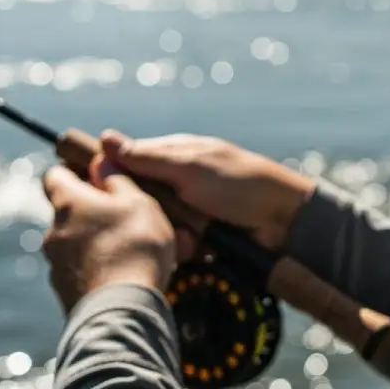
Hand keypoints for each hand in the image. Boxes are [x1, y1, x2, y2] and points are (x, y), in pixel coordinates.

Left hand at [41, 155, 195, 313]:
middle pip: (67, 213)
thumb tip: (100, 162)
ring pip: (74, 244)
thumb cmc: (134, 247)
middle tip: (124, 218)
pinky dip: (96, 269)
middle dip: (91, 212)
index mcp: (68, 203)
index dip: (74, 172)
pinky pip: (80, 272)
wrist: (122, 310)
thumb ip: (118, 180)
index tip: (97, 177)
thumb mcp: (139, 202)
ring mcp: (55, 265)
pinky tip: (123, 277)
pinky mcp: (65, 293)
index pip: (54, 176)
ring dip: (94, 243)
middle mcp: (52, 232)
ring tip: (129, 252)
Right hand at [97, 129, 315, 251]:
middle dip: (148, 214)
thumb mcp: (190, 167)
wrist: (285, 220)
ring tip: (190, 239)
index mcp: (176, 155)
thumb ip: (148, 158)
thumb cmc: (239, 184)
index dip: (116, 178)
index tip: (106, 193)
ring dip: (170, 235)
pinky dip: (186, 249)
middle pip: (140, 200)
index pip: (130, 163)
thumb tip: (104, 138)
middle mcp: (179, 180)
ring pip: (157, 226)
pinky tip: (199, 250)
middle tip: (161, 220)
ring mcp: (191, 209)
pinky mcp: (202, 235)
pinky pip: (177, 244)